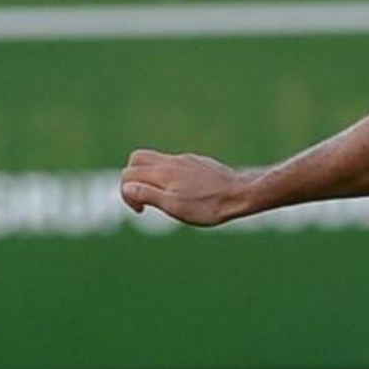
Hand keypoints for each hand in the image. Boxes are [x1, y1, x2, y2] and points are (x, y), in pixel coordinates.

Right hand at [120, 149, 253, 226]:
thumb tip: (126, 187)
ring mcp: (186, 160)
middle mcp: (172, 161)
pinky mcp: (198, 163)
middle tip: (144, 199)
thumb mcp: (174, 206)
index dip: (126, 194)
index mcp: (163, 172)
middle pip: (138, 158)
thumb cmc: (208, 205)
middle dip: (133, 177)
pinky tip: (185, 193)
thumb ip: (148, 194)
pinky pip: (175, 164)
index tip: (142, 210)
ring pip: (157, 161)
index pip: (128, 173)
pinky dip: (169, 176)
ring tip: (166, 199)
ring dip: (152, 178)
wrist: (241, 194)